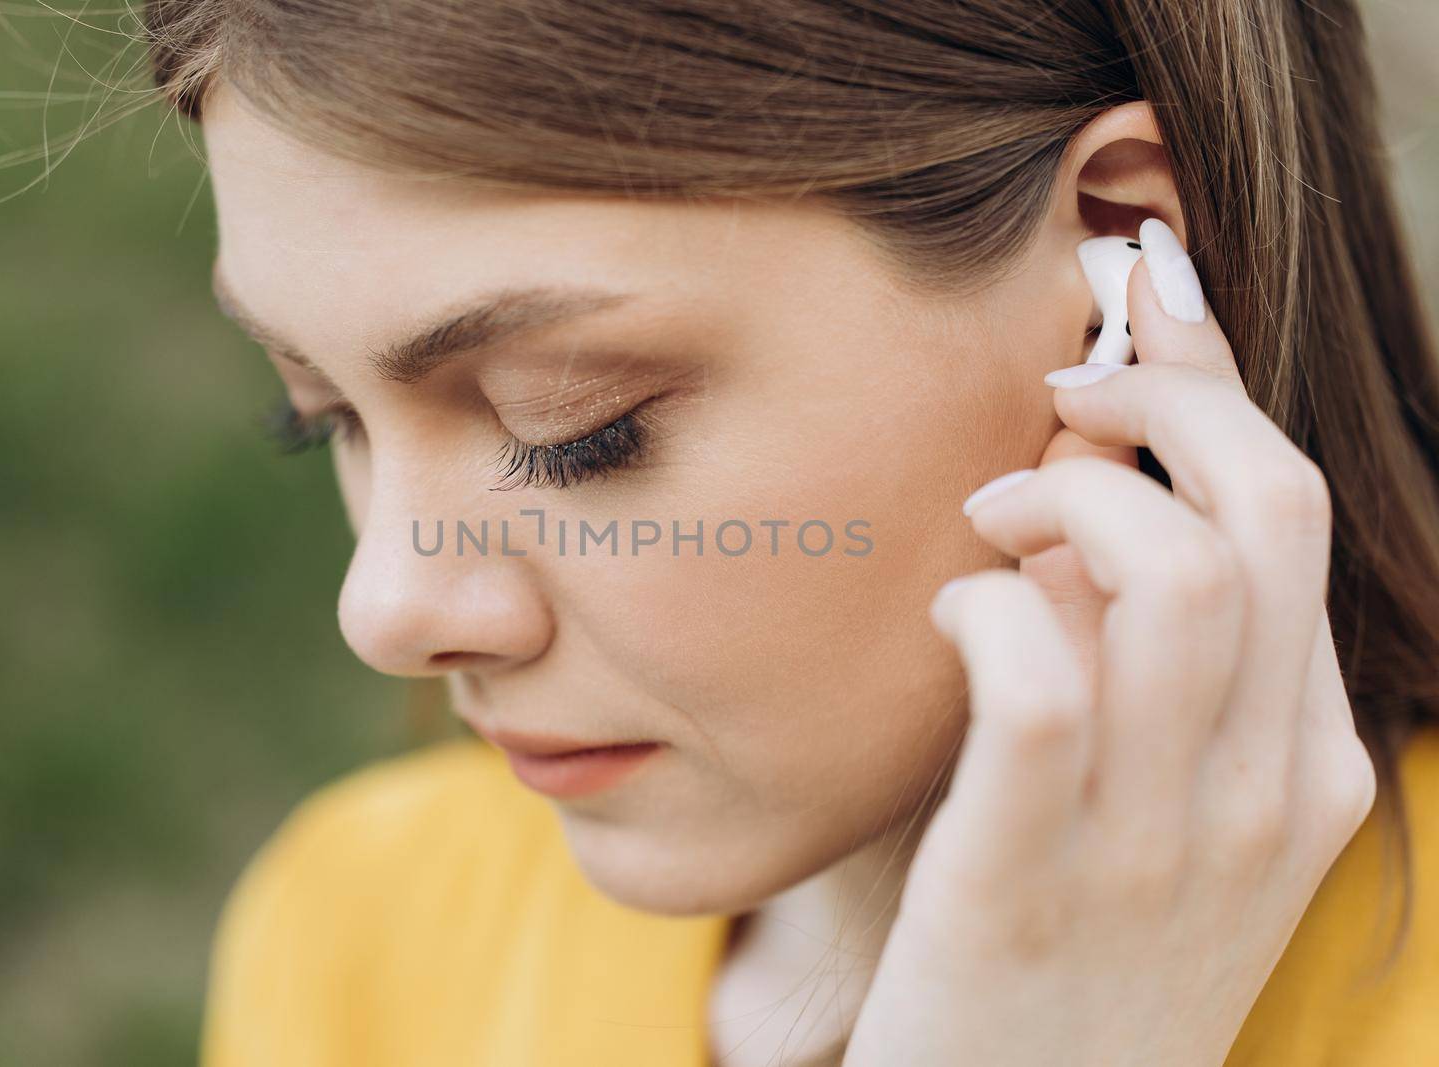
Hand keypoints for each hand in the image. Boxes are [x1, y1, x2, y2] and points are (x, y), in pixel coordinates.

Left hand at [841, 220, 1377, 1066]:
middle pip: (1262, 508)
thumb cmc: (1076, 955)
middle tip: (1061, 387)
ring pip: (1163, 573)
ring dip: (1060, 498)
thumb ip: (1165, 676)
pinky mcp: (1023, 879)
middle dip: (1161, 393)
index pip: (1294, 517)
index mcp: (1311, 764)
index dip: (1219, 383)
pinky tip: (950, 613)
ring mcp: (1155, 841)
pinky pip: (1034, 677)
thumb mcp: (1171, 819)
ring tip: (988, 523)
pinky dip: (987, 604)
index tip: (1152, 297)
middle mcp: (1261, 793)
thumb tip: (1093, 495)